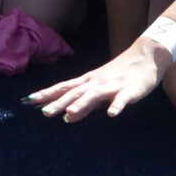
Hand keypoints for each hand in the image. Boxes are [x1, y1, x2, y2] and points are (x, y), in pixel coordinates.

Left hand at [29, 41, 166, 120]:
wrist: (146, 57)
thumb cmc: (119, 75)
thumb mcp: (99, 90)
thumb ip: (83, 104)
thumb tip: (66, 118)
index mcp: (88, 81)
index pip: (64, 87)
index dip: (48, 94)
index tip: (30, 100)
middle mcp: (97, 82)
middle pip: (75, 92)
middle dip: (60, 102)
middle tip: (44, 112)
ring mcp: (113, 85)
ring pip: (95, 95)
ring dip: (82, 104)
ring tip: (69, 115)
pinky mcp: (130, 90)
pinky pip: (122, 99)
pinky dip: (116, 106)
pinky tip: (111, 114)